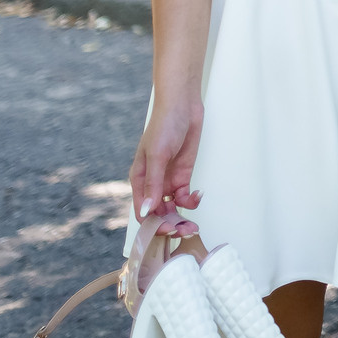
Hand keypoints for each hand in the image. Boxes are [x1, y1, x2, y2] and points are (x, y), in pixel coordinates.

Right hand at [129, 94, 204, 235]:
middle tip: (186, 230)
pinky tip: (198, 196)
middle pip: (159, 213)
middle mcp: (152, 184)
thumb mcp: (158, 155)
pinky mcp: (183, 176)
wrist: (183, 107)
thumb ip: (153, 184)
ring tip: (195, 224)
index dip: (154, 225)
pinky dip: (191, 201)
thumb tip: (147, 211)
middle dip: (171, 225)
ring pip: (173, 208)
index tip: (168, 230)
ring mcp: (168, 180)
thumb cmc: (164, 126)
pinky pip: (185, 196)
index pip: (143, 211)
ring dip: (183, 217)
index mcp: (139, 181)